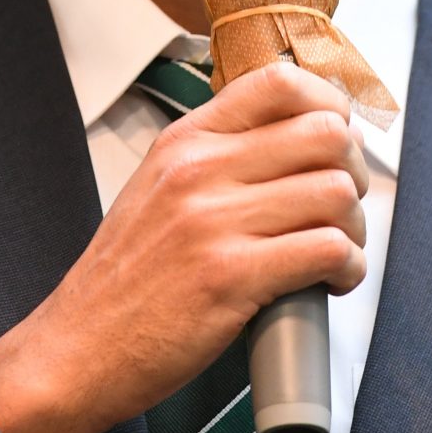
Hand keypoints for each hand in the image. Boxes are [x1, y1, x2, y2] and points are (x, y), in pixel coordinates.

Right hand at [0, 61, 369, 432]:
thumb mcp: (157, 190)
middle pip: (326, 133)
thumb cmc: (125, 281)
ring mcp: (213, 222)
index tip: (338, 141)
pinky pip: (329, 250)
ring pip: (336, 192)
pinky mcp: (231, 277)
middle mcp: (199, 170)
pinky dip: (349, 267)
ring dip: (355, 227)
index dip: (330, 106)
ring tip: (338, 251)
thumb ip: (215, 159)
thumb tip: (297, 141)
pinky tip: (332, 281)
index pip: (279, 81)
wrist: (76, 350)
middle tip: (344, 206)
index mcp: (185, 142)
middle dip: (354, 171)